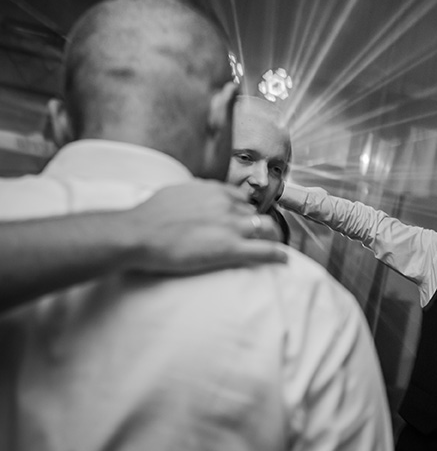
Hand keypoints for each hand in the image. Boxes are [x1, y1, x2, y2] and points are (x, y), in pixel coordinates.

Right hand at [129, 180, 287, 272]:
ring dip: (271, 238)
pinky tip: (283, 259)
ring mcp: (230, 226)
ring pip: (265, 229)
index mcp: (214, 191)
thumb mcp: (177, 191)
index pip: (242, 199)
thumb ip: (195, 193)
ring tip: (274, 247)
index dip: (245, 212)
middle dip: (259, 225)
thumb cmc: (150, 215)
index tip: (246, 220)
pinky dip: (277, 254)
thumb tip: (199, 194)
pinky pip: (263, 250)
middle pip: (255, 214)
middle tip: (261, 237)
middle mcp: (227, 205)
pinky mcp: (229, 248)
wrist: (138, 233)